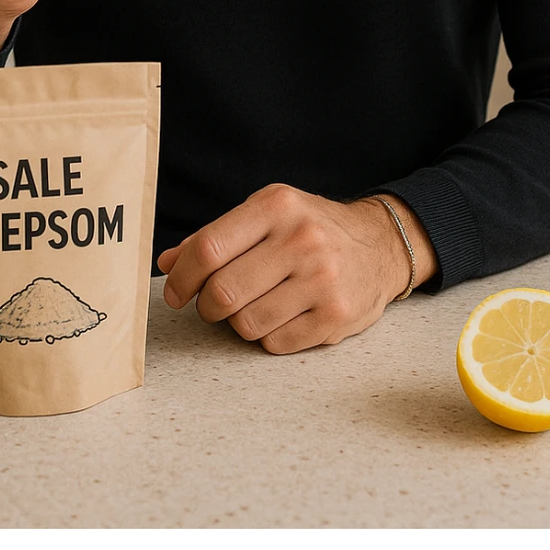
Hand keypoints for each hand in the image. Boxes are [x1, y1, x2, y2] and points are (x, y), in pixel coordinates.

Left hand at [157, 184, 434, 354]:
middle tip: (213, 303)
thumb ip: (217, 236)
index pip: (209, 248)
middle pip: (223, 292)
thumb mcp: (267, 214)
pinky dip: (269, 336)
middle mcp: (302, 239)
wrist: (380, 244)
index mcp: (276, 206)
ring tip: (256, 305)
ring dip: (240, 322)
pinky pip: (275, 344)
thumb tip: (169, 262)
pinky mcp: (336, 316)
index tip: (177, 292)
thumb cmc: (311, 228)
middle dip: (207, 306)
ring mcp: (322, 279)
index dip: (182, 277)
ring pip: (246, 324)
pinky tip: (284, 316)